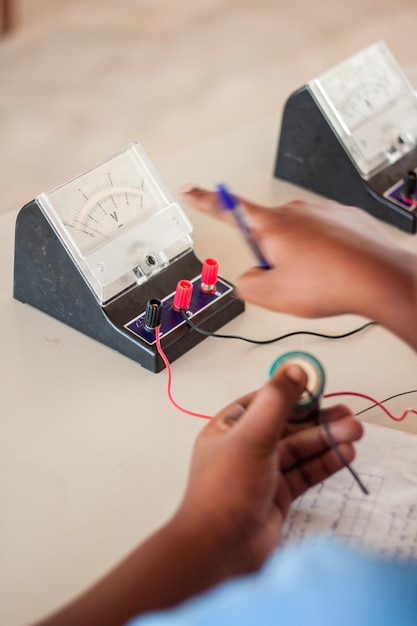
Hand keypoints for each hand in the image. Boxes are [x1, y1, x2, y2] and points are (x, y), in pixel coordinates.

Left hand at [33, 364, 362, 625]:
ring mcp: (263, 473)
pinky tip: (343, 455)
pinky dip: (324, 463)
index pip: (265, 402)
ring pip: (299, 450)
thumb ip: (276, 402)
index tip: (319, 389)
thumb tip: (294, 369)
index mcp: (230, 428)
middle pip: (288, 426)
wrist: (219, 549)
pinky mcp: (278, 495)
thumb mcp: (252, 436)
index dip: (293, 395)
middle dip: (318, 420)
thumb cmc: (224, 492)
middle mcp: (246, 448)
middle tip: (347, 416)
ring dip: (326, 440)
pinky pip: (305, 473)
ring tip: (353, 434)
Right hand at [180, 186, 416, 347]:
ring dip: (301, 258)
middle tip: (289, 279)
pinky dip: (325, 254)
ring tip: (318, 278)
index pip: (227, 208)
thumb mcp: (272, 295)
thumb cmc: (331, 283)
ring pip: (298, 239)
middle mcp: (296, 211)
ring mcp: (323, 212)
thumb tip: (250, 278)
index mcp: (271, 224)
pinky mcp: (346, 219)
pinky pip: (324, 237)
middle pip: (268, 234)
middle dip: (272, 256)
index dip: (203, 200)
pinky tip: (335, 270)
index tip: (189, 189)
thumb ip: (247, 285)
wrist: (379, 278)